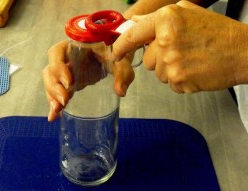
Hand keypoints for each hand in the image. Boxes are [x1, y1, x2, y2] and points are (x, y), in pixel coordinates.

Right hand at [43, 40, 134, 120]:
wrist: (116, 56)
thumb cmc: (116, 53)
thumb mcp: (121, 61)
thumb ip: (122, 72)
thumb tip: (120, 92)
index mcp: (74, 46)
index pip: (56, 53)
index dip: (58, 67)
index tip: (69, 82)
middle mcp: (65, 58)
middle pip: (50, 71)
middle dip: (53, 87)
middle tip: (64, 101)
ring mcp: (65, 72)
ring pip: (51, 82)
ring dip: (52, 97)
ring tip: (57, 110)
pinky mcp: (69, 83)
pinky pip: (58, 92)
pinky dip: (55, 104)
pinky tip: (54, 116)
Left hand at [112, 0, 247, 92]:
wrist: (242, 51)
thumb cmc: (218, 32)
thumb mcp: (187, 13)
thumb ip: (157, 18)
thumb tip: (134, 23)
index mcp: (166, 19)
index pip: (133, 35)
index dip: (121, 46)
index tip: (116, 54)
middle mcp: (165, 40)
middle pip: (147, 59)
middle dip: (159, 58)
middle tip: (182, 52)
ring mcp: (170, 62)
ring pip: (157, 73)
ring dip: (170, 70)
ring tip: (191, 60)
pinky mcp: (178, 80)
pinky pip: (170, 84)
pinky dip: (180, 80)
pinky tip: (195, 70)